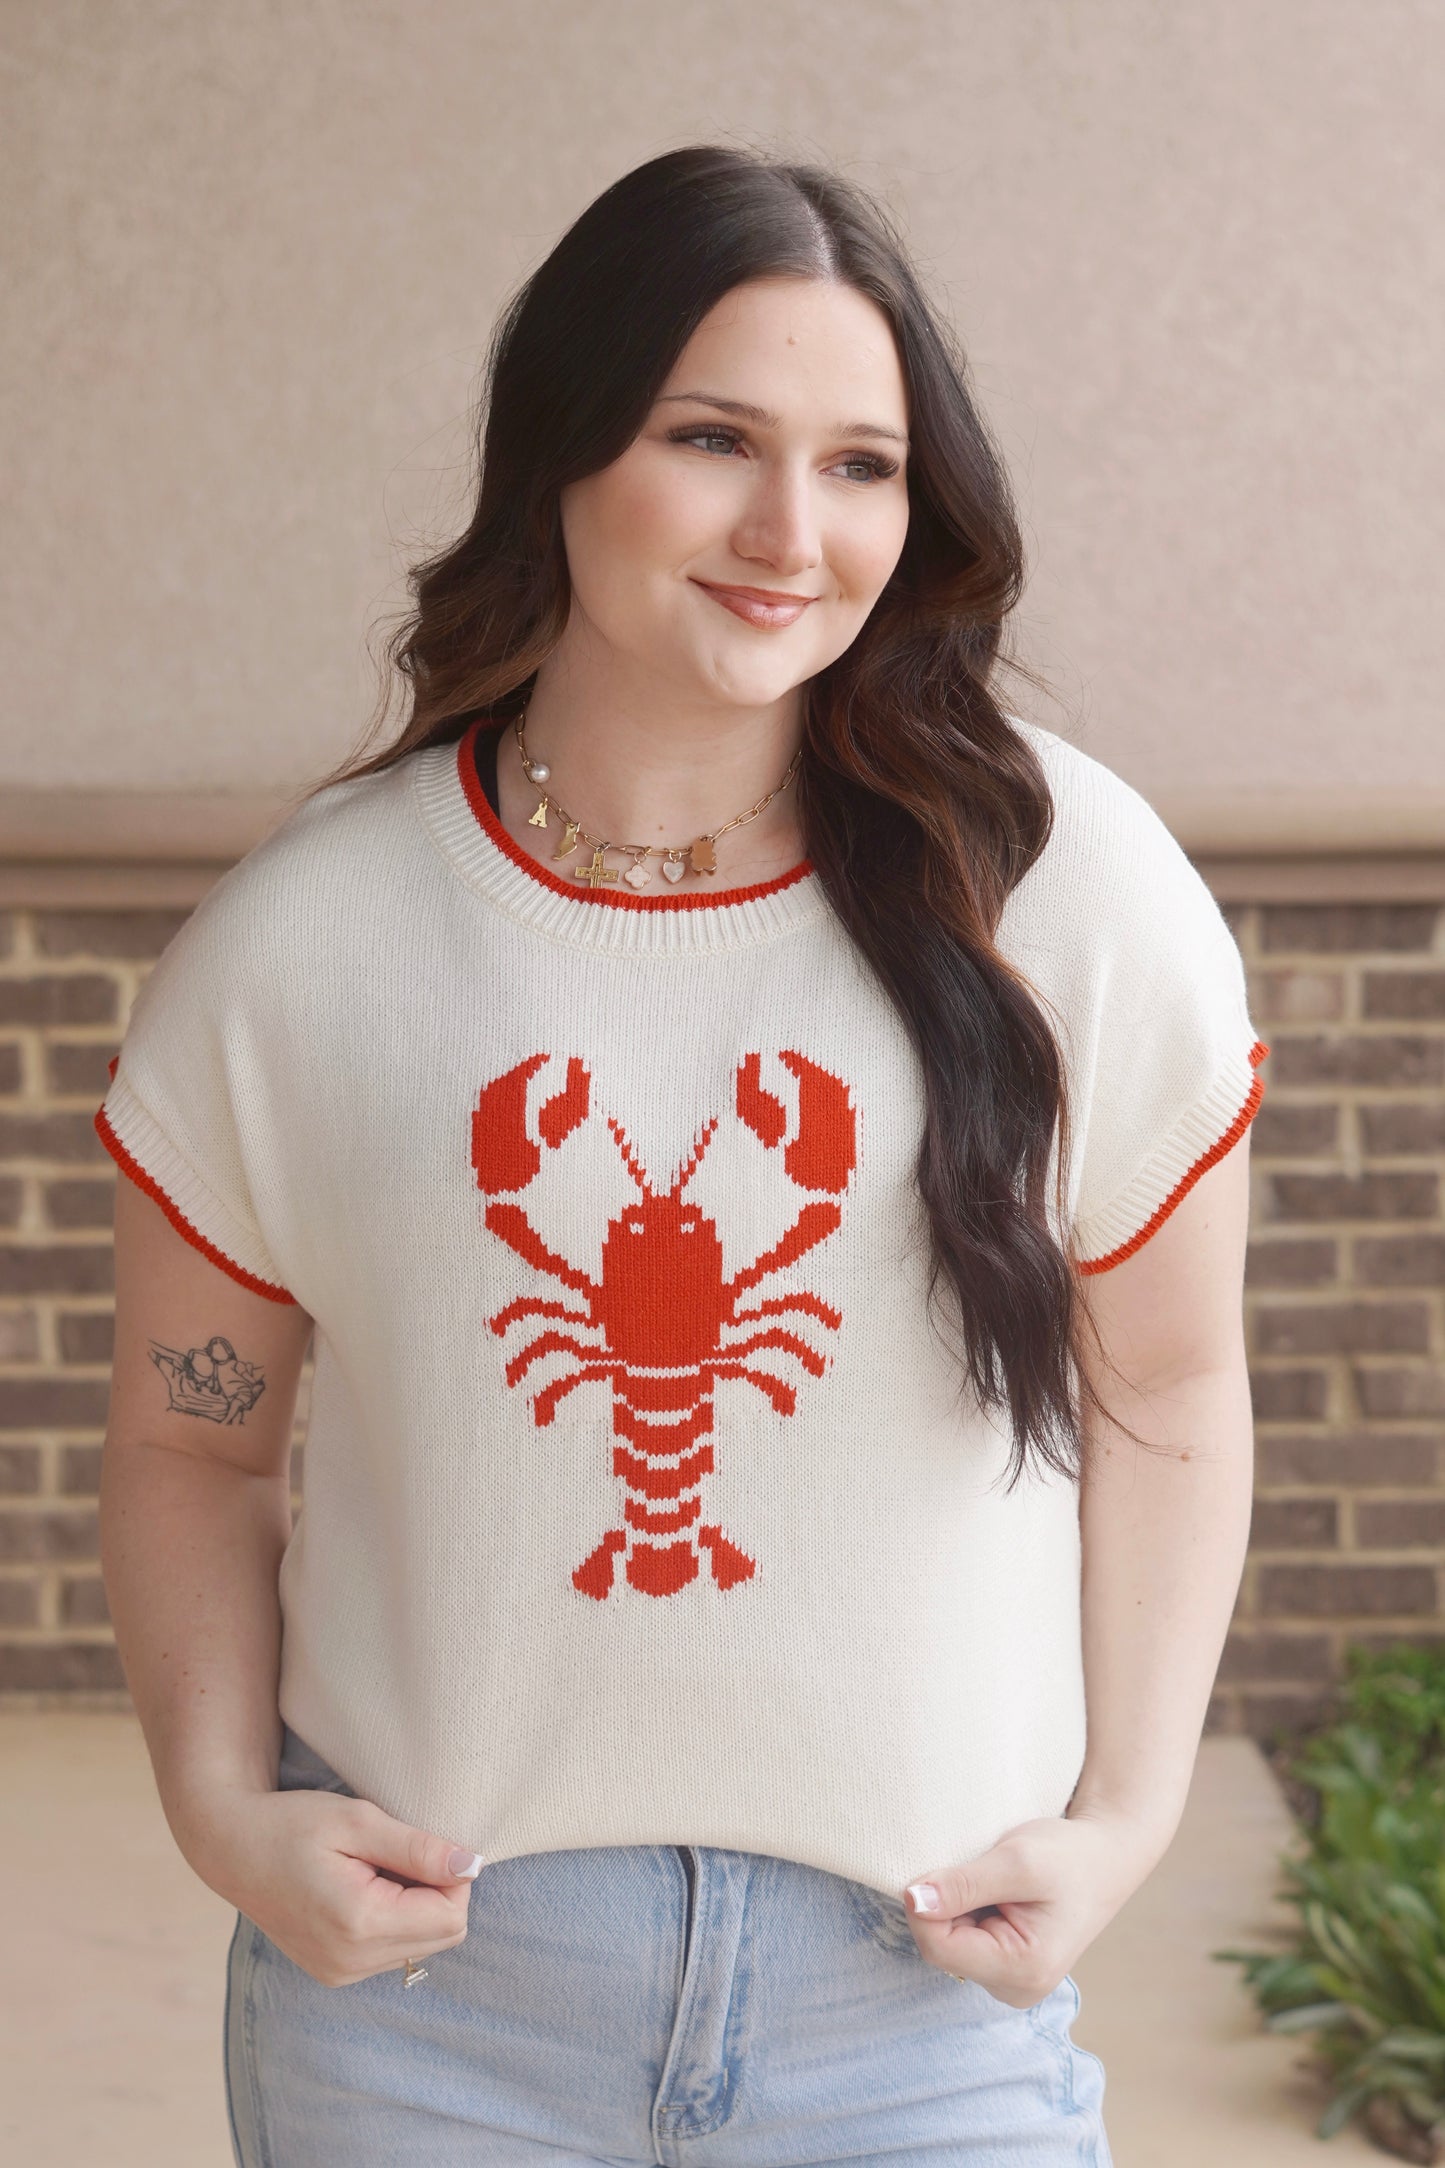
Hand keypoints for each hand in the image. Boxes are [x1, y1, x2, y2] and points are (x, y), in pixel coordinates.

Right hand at [182, 1781, 484, 1985]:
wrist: (230, 1847)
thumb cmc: (292, 1824)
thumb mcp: (359, 1821)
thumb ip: (419, 1848)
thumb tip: (473, 1865)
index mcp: (358, 1925)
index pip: (451, 1916)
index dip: (453, 1875)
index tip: (421, 1842)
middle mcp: (350, 1962)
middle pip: (443, 1937)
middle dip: (437, 1892)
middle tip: (398, 1853)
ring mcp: (340, 1973)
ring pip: (422, 1946)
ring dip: (416, 1906)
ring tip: (376, 1869)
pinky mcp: (334, 1973)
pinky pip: (393, 1952)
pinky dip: (395, 1919)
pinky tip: (364, 1888)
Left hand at [901, 1804, 1167, 2007]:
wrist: (1105, 1858)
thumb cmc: (1068, 1856)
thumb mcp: (1016, 1860)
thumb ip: (963, 1884)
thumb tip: (912, 1899)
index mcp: (1022, 1971)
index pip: (938, 1946)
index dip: (926, 1905)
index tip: (941, 1866)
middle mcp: (1014, 1988)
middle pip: (941, 1948)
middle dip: (946, 1906)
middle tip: (980, 1871)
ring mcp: (1010, 1982)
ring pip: (949, 1944)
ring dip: (957, 1908)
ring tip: (993, 1882)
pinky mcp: (1006, 1969)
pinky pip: (964, 1942)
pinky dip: (967, 1913)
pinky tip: (994, 1895)